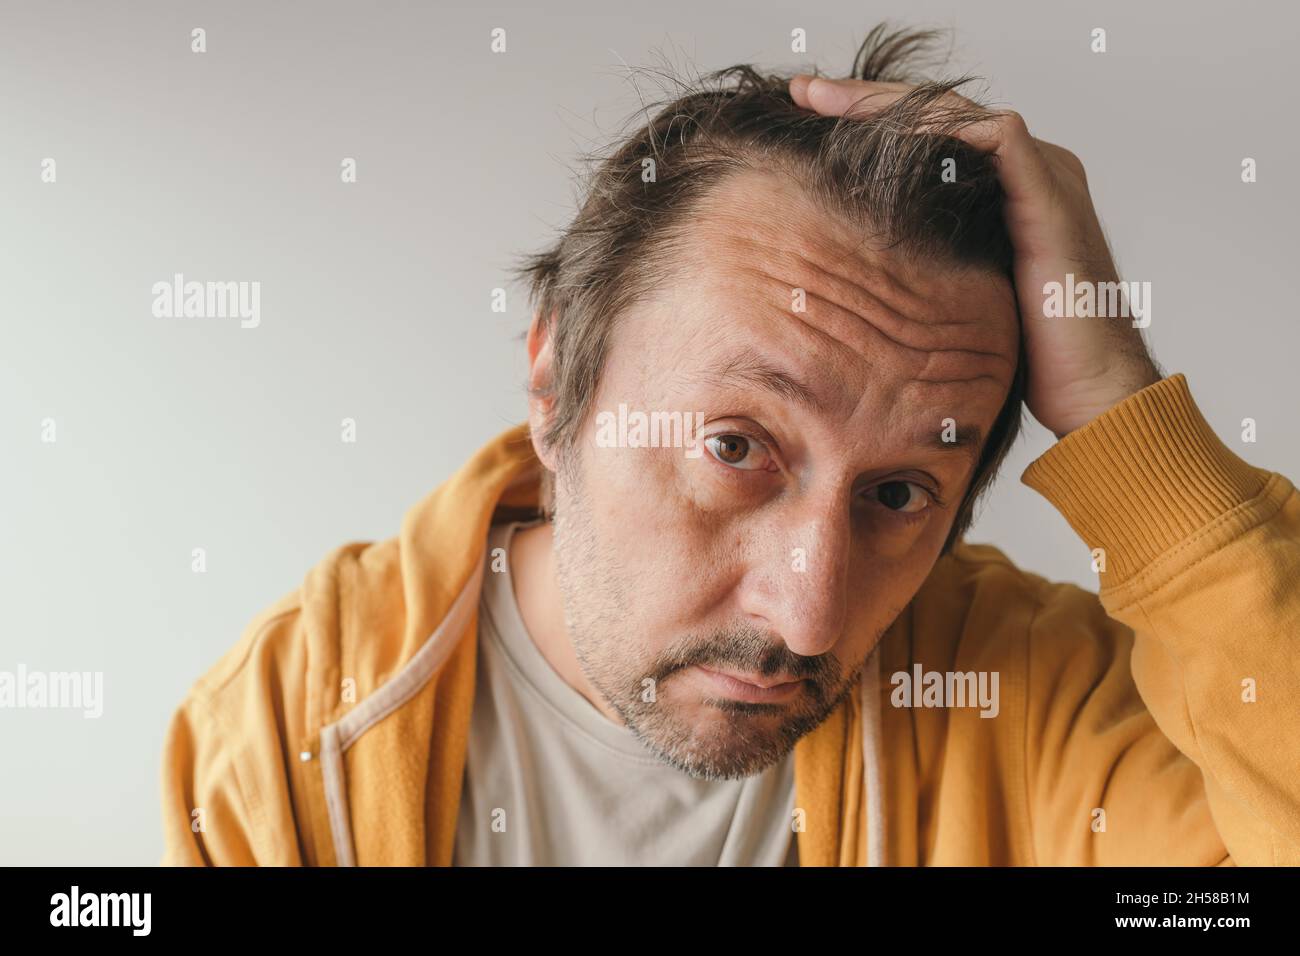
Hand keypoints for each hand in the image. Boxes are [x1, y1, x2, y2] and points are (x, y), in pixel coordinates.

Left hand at [789, 75, 1161, 438]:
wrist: (1091, 391)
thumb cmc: (1026, 363)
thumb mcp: (952, 304)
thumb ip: (918, 269)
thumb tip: (847, 279)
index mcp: (1010, 192)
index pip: (933, 135)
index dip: (870, 124)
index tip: (806, 121)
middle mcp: (1031, 171)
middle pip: (939, 113)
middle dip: (865, 99)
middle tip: (802, 91)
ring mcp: (1045, 175)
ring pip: (957, 111)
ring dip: (884, 101)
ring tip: (820, 97)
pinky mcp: (1050, 190)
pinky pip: (992, 133)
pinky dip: (935, 126)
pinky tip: (877, 132)